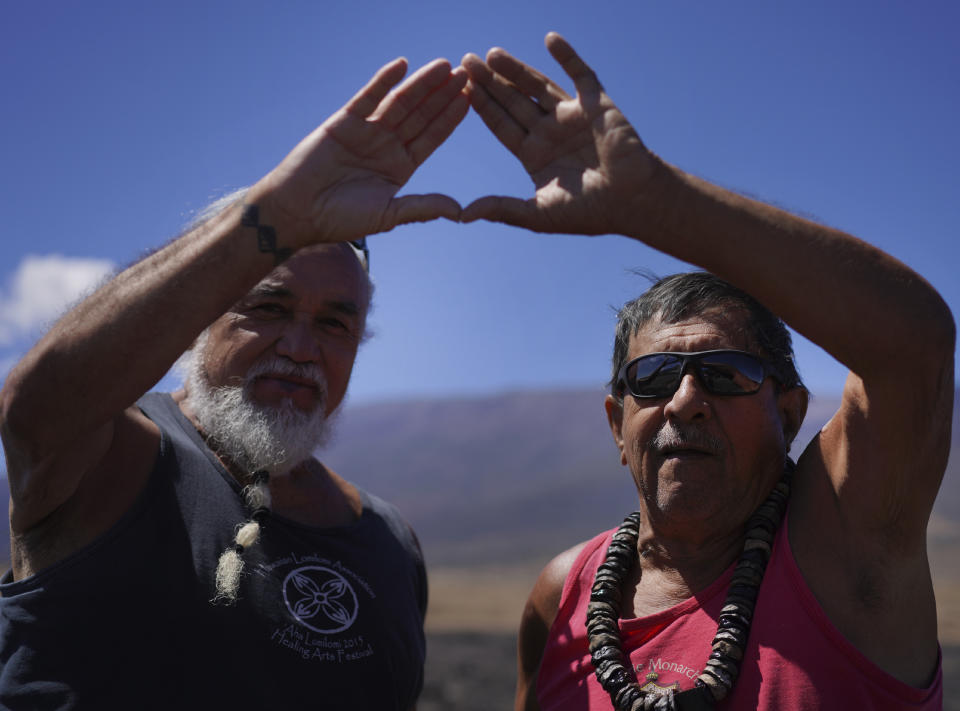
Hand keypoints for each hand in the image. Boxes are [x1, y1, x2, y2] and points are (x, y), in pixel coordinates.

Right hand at [253, 58, 468, 246]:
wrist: (298, 212)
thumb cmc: (341, 219)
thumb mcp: (388, 215)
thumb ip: (423, 208)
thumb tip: (460, 212)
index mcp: (400, 166)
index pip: (431, 137)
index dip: (450, 119)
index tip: (471, 100)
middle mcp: (387, 145)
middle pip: (421, 115)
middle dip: (443, 95)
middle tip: (467, 74)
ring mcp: (367, 131)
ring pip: (400, 102)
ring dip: (422, 84)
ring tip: (444, 66)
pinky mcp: (345, 121)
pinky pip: (368, 97)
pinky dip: (384, 81)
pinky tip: (403, 65)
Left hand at [461, 33, 660, 235]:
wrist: (633, 202)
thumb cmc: (589, 212)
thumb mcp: (538, 214)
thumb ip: (502, 210)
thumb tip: (462, 216)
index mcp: (534, 154)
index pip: (502, 125)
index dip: (483, 107)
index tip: (461, 89)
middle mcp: (550, 132)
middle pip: (513, 101)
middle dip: (490, 82)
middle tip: (466, 61)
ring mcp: (572, 116)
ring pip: (538, 85)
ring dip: (516, 69)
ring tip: (491, 53)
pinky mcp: (596, 105)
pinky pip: (580, 75)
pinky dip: (567, 56)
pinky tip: (550, 39)